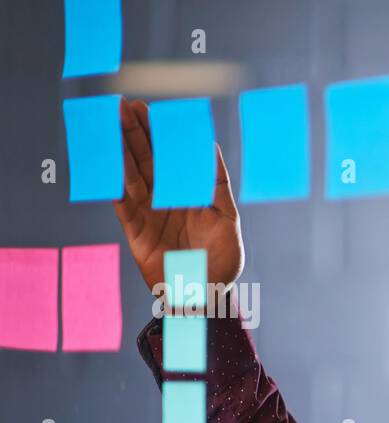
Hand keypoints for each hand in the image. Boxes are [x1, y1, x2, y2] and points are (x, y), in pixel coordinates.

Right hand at [112, 97, 243, 295]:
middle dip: (136, 133)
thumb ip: (217, 185)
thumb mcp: (227, 220)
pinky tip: (105, 161)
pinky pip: (121, 202)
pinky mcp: (135, 230)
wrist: (205, 296)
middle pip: (148, 160)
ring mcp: (148, 213)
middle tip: (124, 105)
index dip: (161, 134)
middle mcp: (166, 199)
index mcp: (188, 194)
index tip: (153, 109)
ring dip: (121, 149)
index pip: (172, 158)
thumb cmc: (222, 262)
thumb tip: (212, 147)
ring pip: (131, 174)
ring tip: (111, 124)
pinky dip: (112, 182)